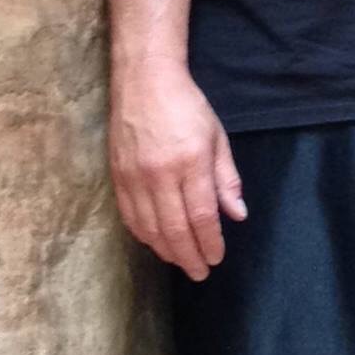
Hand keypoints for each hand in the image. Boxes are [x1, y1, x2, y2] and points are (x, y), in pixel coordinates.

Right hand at [109, 61, 246, 279]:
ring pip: (150, 229)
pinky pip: (131, 218)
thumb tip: (237, 215)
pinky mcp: (117, 178)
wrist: (144, 81)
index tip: (217, 258)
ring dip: (167, 251)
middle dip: (189, 256)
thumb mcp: (216, 136)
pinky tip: (157, 243)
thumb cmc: (187, 106)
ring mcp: (135, 178)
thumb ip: (226, 178)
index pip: (202, 215)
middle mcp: (160, 174)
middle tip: (201, 272)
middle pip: (175, 229)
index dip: (210, 242)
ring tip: (182, 261)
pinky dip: (145, 236)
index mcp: (190, 162)